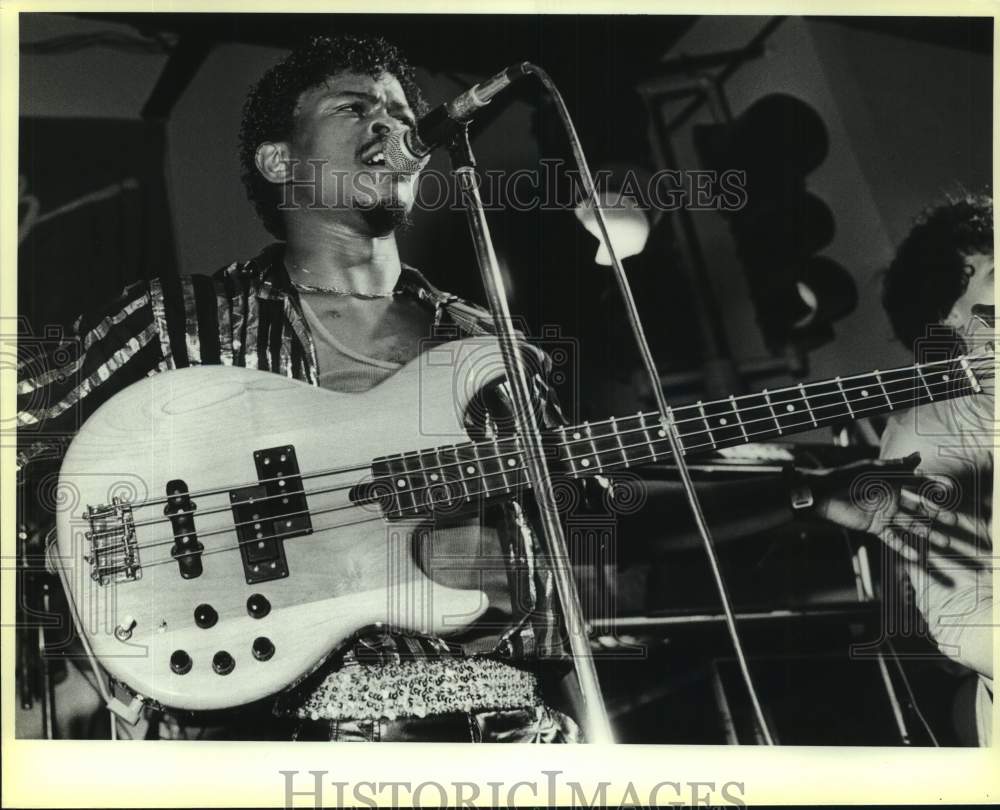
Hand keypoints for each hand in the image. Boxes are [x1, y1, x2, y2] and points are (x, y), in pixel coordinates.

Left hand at [806, 453, 989, 578]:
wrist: (822, 494)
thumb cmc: (845, 477)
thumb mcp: (872, 469)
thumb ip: (896, 466)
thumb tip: (918, 457)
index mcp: (893, 483)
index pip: (918, 486)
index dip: (934, 489)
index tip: (951, 491)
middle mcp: (893, 499)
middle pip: (919, 508)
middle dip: (937, 514)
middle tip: (955, 521)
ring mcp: (885, 514)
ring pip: (911, 525)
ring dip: (927, 533)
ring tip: (945, 542)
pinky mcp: (875, 527)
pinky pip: (893, 538)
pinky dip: (904, 546)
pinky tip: (917, 555)